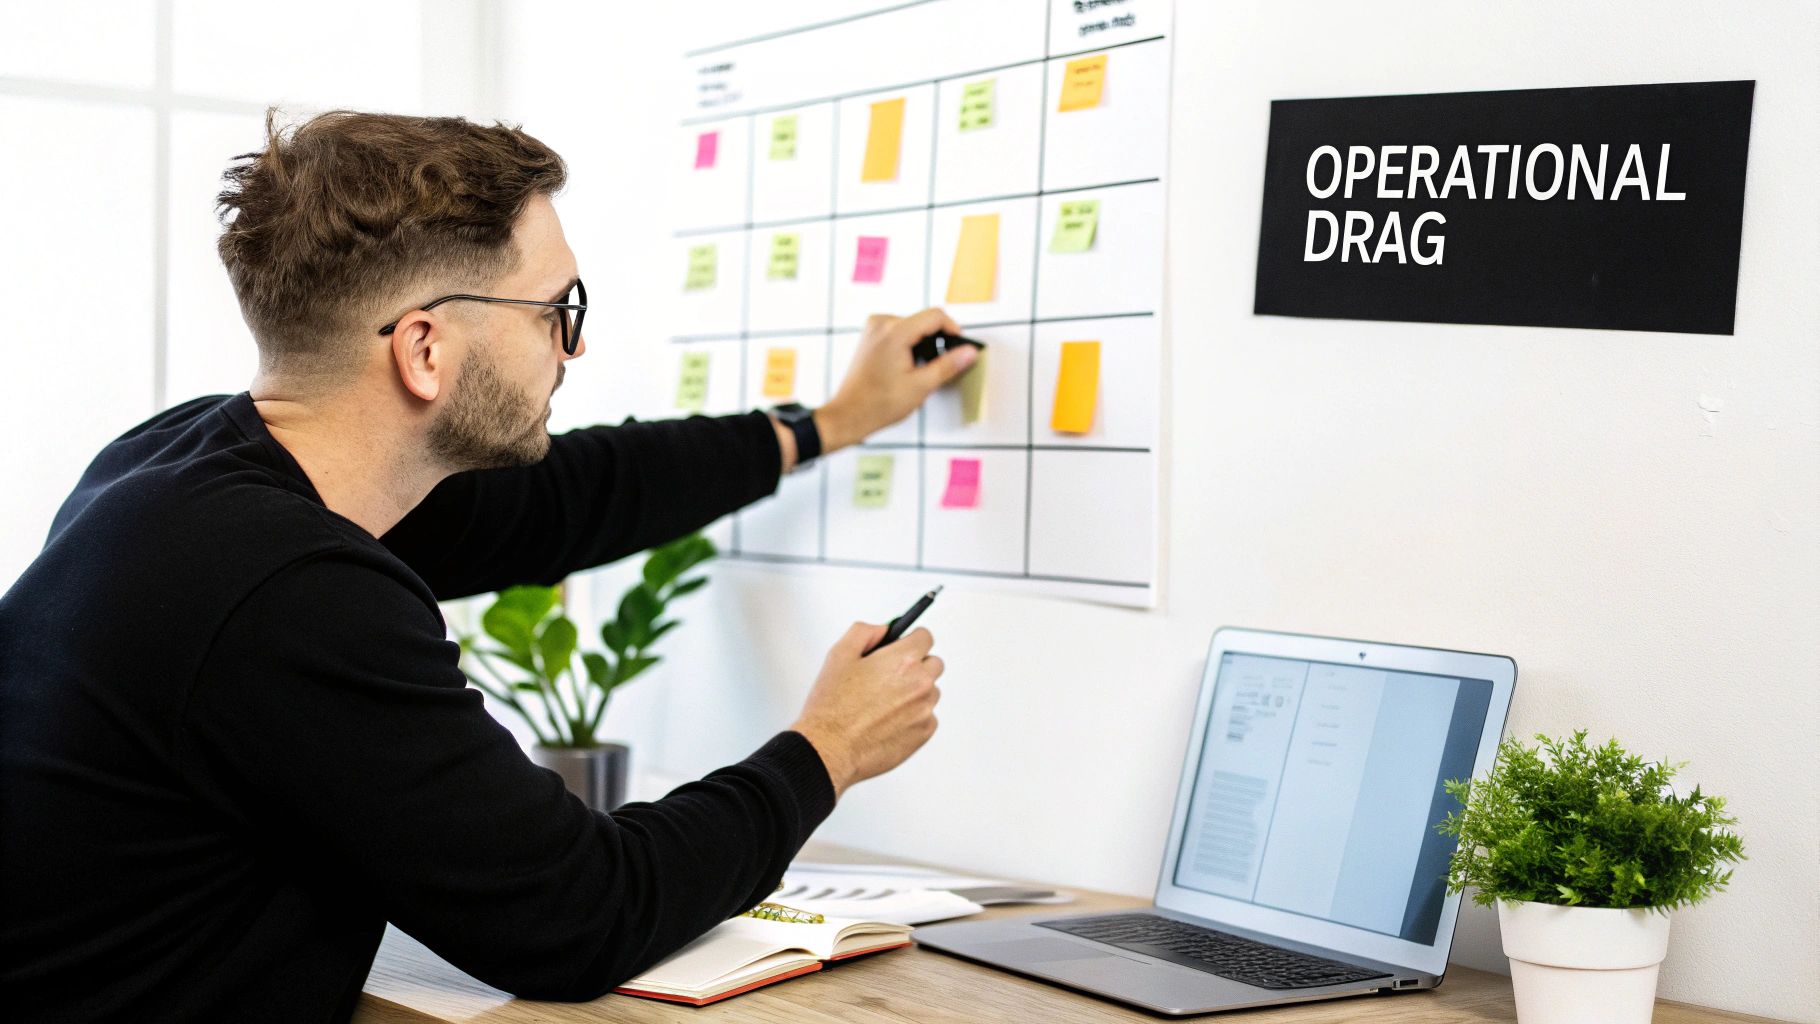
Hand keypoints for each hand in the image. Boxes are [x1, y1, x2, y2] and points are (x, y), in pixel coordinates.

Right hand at [789, 622, 943, 799]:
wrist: (829, 748)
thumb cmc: (832, 706)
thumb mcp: (839, 655)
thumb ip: (864, 632)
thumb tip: (882, 629)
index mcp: (903, 660)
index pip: (926, 637)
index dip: (911, 640)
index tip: (904, 646)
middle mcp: (920, 683)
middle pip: (934, 664)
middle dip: (916, 665)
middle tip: (891, 676)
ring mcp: (925, 710)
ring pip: (930, 692)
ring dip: (915, 692)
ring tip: (885, 703)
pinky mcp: (924, 733)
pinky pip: (927, 717)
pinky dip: (913, 717)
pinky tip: (888, 721)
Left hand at [814, 308, 978, 451]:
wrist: (849, 414)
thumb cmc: (878, 404)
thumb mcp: (921, 386)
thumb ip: (948, 365)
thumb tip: (969, 352)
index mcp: (895, 332)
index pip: (935, 316)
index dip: (953, 330)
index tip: (960, 347)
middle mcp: (882, 324)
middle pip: (924, 321)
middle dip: (936, 342)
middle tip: (938, 367)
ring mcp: (874, 329)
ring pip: (913, 327)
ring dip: (922, 345)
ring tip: (918, 371)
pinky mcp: (871, 336)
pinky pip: (899, 332)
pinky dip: (909, 346)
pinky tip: (906, 368)